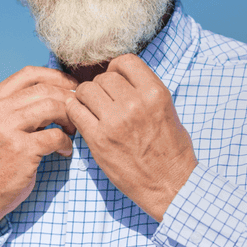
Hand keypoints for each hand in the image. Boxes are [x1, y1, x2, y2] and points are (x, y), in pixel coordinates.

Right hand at [0, 66, 79, 239]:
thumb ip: (20, 105)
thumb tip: (61, 87)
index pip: (30, 74)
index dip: (57, 77)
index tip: (72, 89)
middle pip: (46, 89)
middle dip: (68, 100)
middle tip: (78, 115)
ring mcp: (6, 129)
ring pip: (53, 107)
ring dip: (70, 118)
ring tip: (72, 131)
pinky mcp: (20, 149)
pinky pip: (56, 135)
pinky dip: (66, 142)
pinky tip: (64, 151)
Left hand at [66, 54, 197, 221]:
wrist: (170, 184)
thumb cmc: (172, 150)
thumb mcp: (168, 110)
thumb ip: (145, 91)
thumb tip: (121, 78)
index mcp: (155, 93)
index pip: (126, 62)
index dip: (116, 68)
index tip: (115, 80)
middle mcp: (135, 103)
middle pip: (103, 78)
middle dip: (101, 87)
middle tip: (104, 101)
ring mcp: (115, 121)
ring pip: (86, 91)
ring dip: (86, 98)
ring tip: (93, 110)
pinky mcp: (99, 140)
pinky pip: (75, 111)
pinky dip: (75, 110)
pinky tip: (82, 117)